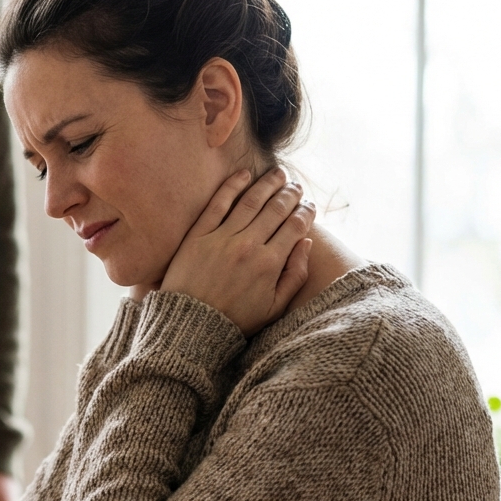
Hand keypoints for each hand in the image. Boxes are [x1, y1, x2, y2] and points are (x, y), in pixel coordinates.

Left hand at [162, 167, 314, 336]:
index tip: (309, 206)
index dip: (306, 212)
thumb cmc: (235, 320)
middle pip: (276, 209)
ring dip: (268, 183)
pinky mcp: (198, 235)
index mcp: (270, 264)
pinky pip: (218, 203)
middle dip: (291, 193)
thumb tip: (306, 242)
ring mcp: (222, 238)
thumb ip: (295, 275)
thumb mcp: (274, 308)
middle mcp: (248, 246)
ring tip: (278, 174)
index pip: (295, 227)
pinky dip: (233, 186)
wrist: (191, 326)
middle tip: (296, 186)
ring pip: (251, 201)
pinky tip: (244, 175)